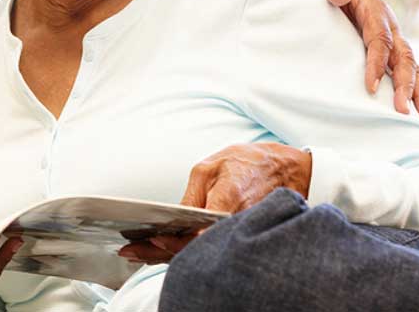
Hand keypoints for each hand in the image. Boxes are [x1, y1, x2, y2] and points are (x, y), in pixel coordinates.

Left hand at [120, 143, 310, 263]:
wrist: (288, 168)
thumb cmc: (249, 163)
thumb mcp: (212, 167)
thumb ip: (192, 195)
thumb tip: (173, 216)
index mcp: (226, 202)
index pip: (195, 233)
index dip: (170, 242)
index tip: (147, 241)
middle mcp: (233, 223)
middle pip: (194, 249)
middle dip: (159, 252)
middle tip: (130, 252)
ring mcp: (239, 232)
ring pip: (200, 251)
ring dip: (169, 254)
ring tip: (139, 253)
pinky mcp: (240, 234)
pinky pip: (210, 246)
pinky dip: (186, 249)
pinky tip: (165, 249)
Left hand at [309, 0, 418, 119]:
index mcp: (375, 10)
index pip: (380, 39)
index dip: (377, 63)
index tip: (370, 86)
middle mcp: (388, 26)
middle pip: (403, 56)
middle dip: (405, 84)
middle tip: (403, 111)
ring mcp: (389, 38)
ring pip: (409, 65)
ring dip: (415, 91)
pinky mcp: (384, 49)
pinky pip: (400, 68)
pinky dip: (409, 87)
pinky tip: (414, 108)